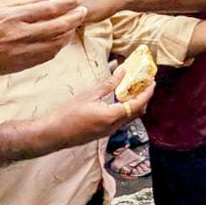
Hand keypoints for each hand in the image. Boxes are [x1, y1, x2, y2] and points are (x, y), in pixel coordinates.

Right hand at [0, 0, 86, 76]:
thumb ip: (28, 0)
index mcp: (13, 17)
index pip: (48, 9)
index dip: (67, 4)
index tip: (78, 0)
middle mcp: (19, 34)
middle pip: (57, 26)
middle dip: (74, 18)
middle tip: (83, 11)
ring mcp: (22, 51)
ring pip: (55, 42)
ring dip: (69, 33)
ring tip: (75, 24)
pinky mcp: (23, 64)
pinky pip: (48, 55)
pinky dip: (58, 46)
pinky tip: (62, 39)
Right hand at [37, 66, 153, 151]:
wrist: (53, 134)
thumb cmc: (68, 113)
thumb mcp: (89, 95)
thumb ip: (108, 84)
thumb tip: (123, 71)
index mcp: (112, 116)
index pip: (137, 104)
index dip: (147, 93)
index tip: (152, 82)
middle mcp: (113, 126)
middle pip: (136, 112)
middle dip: (143, 98)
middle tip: (145, 84)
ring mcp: (108, 132)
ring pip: (128, 118)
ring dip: (134, 104)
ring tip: (134, 89)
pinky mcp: (102, 133)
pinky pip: (120, 121)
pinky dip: (125, 110)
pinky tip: (120, 100)